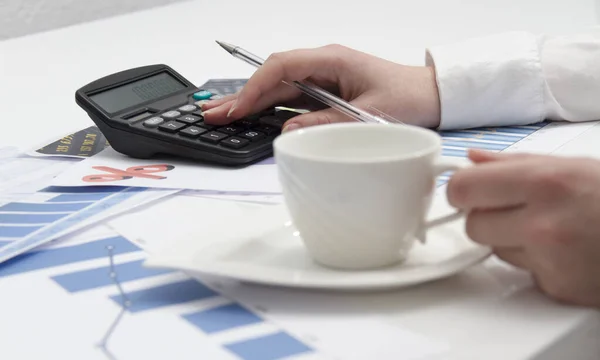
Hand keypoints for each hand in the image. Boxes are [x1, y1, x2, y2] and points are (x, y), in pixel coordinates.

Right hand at [201, 44, 440, 130]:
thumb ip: (328, 123)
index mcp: (332, 60)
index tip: (238, 110)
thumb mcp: (368, 114)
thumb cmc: (408, 97)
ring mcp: (322, 78)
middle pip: (272, 78)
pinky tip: (251, 118)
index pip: (281, 68)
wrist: (430, 96)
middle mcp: (322, 65)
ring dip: (250, 103)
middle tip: (212, 113)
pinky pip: (291, 98)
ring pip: (278, 88)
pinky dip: (269, 109)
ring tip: (222, 116)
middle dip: (242, 95)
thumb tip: (290, 131)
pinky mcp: (325, 92)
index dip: (255, 88)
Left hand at [447, 149, 599, 307]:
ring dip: (511, 240)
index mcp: (545, 182)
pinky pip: (521, 273)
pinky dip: (535, 263)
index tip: (469, 190)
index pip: (462, 188)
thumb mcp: (573, 165)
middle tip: (518, 210)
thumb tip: (472, 159)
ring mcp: (551, 261)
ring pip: (494, 250)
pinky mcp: (558, 288)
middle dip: (487, 217)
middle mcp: (544, 223)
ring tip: (552, 229)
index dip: (462, 190)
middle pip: (473, 224)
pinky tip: (566, 251)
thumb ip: (515, 163)